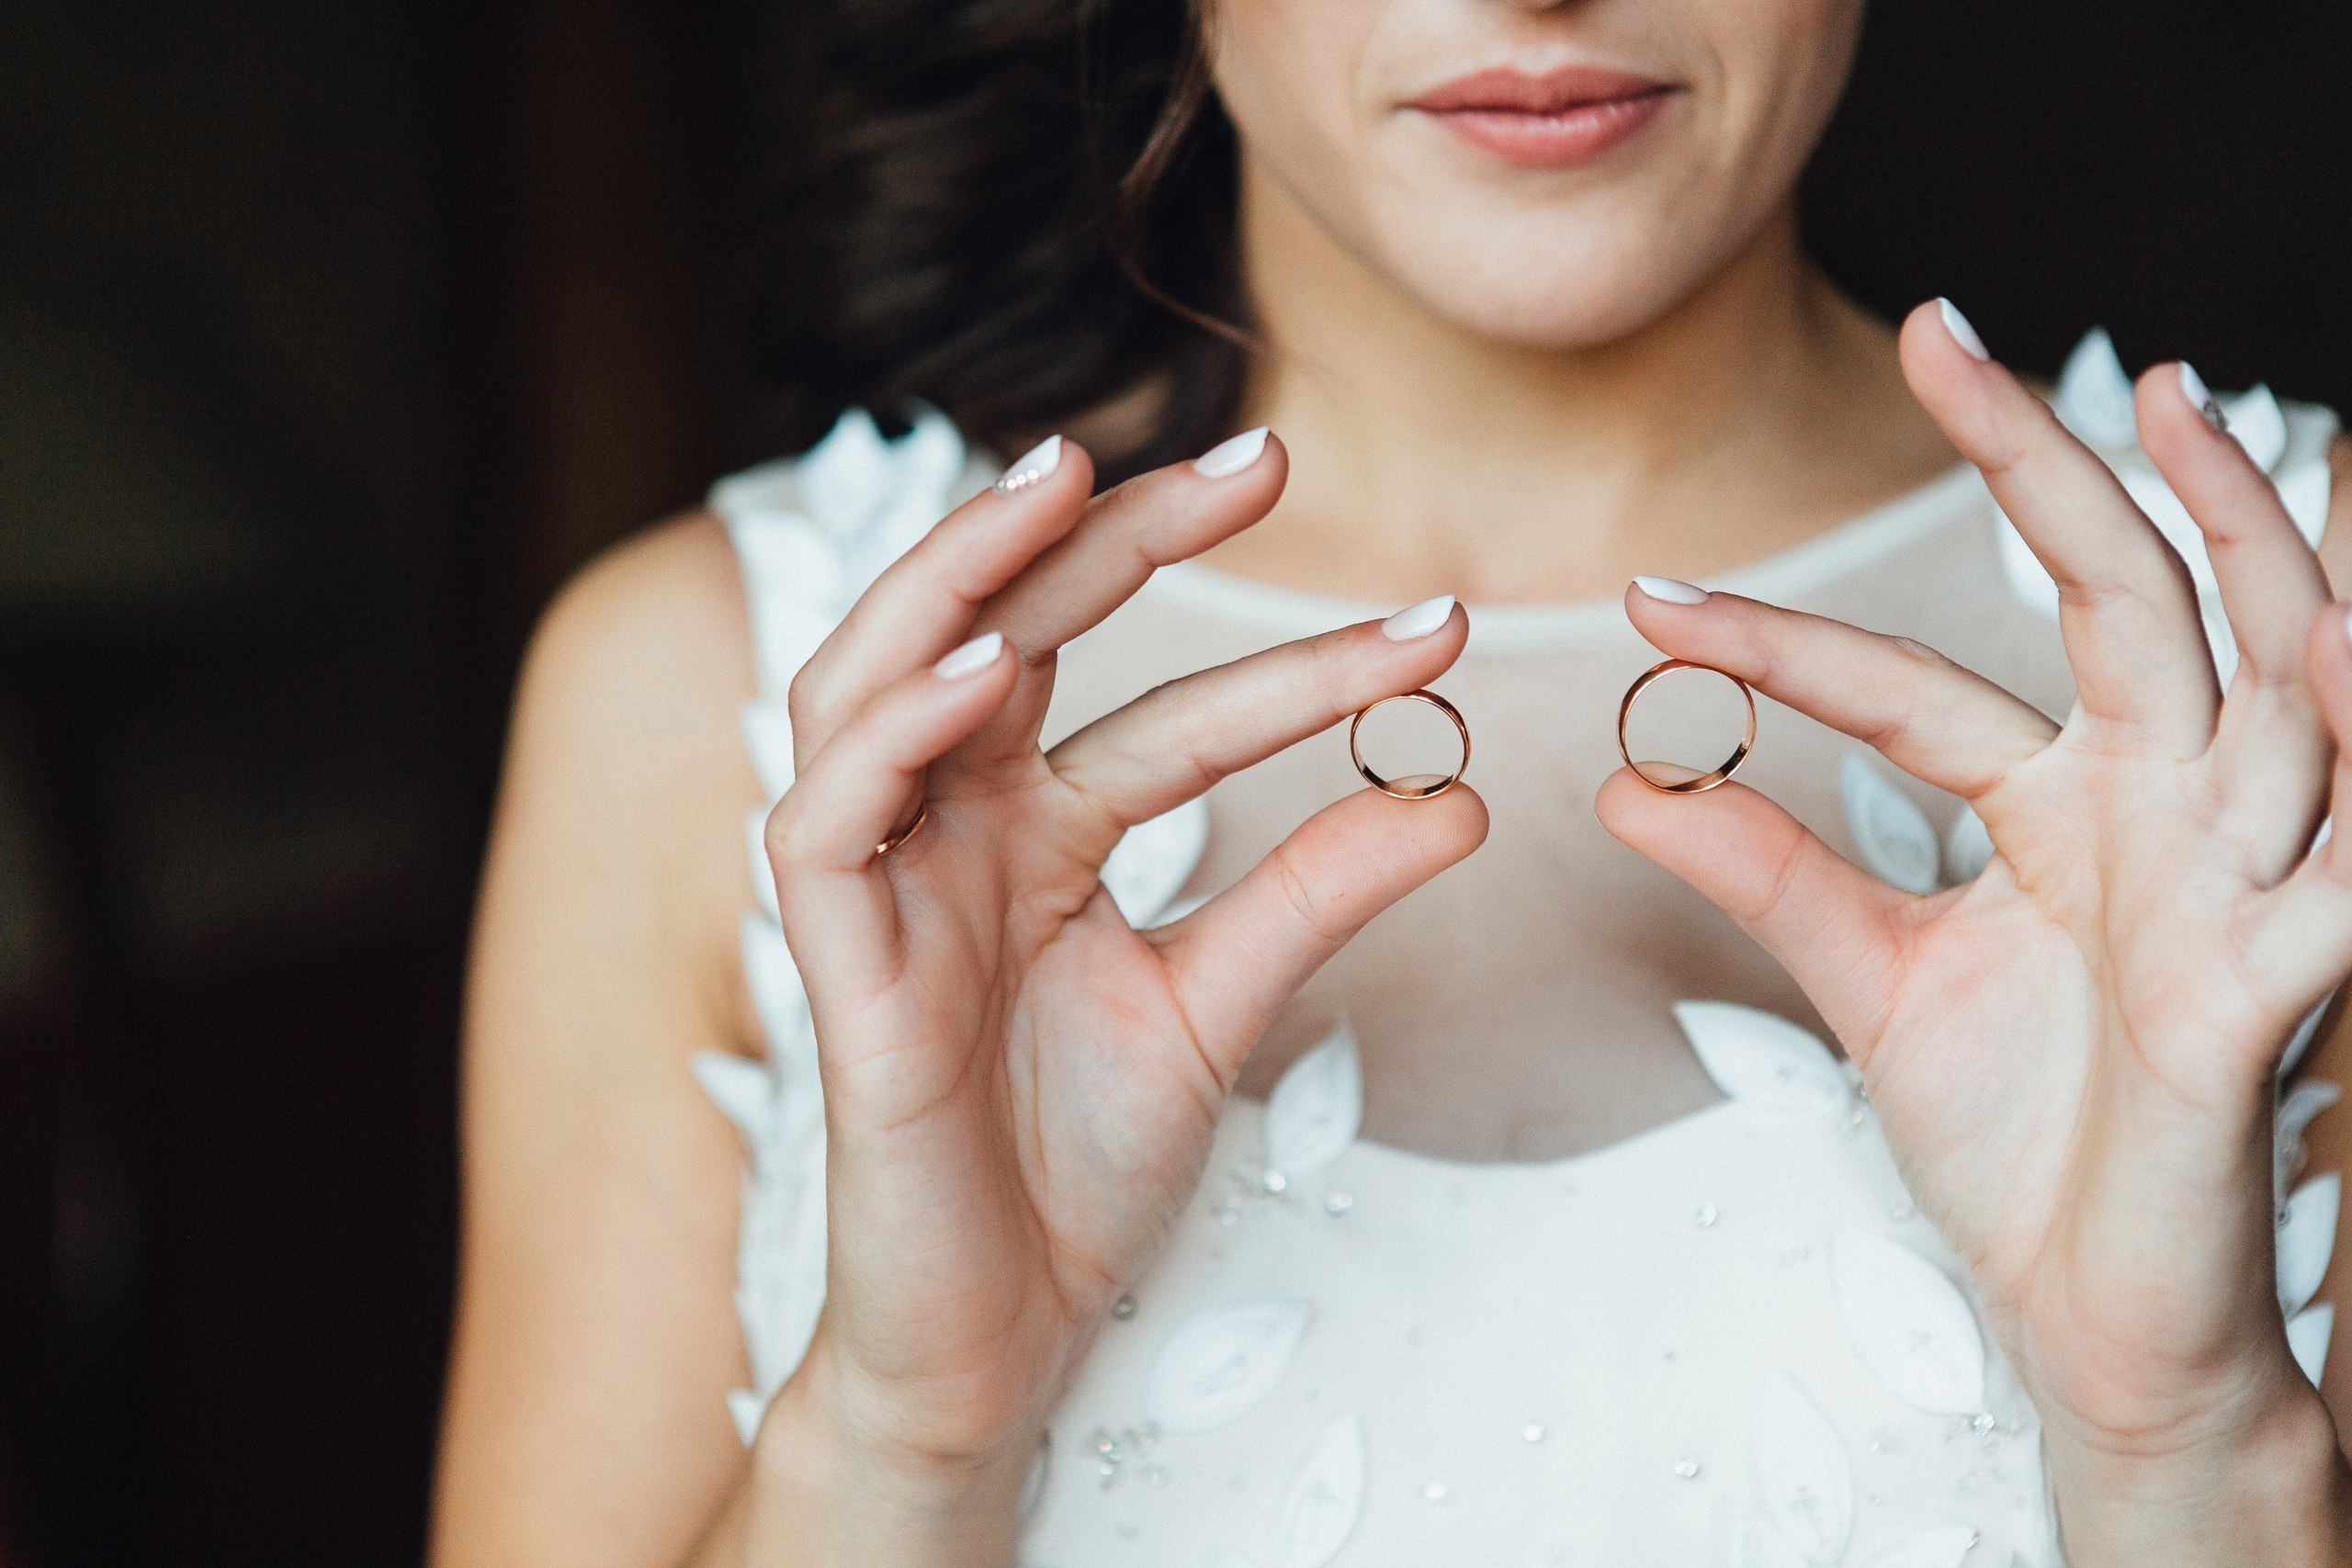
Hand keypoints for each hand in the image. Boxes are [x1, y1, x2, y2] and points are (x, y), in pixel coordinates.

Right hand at [757, 434, 1484, 1556]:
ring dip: (958, 574)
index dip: (1282, 651)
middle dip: (1115, 533)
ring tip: (1066, 486)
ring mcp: (883, 885)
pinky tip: (979, 673)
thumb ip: (1316, 893)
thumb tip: (1460, 795)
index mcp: (1034, 832)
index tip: (1431, 622)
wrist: (998, 1336)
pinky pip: (826, 814)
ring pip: (874, 679)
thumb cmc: (1074, 1171)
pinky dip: (891, 731)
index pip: (1150, 699)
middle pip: (1005, 634)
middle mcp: (951, 831)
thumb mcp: (1219, 1006)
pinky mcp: (834, 962)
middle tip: (1259, 461)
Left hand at [1600, 303, 2351, 1562]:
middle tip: (1937, 336)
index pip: (1921, 690)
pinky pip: (2336, 847)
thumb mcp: (1875, 979)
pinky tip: (2321, 633)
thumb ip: (1772, 873)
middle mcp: (2165, 817)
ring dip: (2240, 539)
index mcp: (2070, 813)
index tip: (1647, 599)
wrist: (2095, 1316)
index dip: (1784, 643)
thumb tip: (1627, 781)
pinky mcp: (2276, 980)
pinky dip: (2339, 726)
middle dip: (2043, 466)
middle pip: (2125, 602)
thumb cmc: (2019, 1148)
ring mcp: (2236, 885)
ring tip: (2170, 409)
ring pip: (2269, 675)